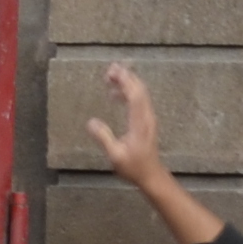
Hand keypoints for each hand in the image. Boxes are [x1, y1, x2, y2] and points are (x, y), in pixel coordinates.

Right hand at [87, 63, 166, 191]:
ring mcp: (148, 119)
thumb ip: (104, 138)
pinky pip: (139, 101)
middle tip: (110, 68)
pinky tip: (115, 96)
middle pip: (139, 90)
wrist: (151, 175)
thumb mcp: (115, 155)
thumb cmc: (134, 167)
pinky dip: (128, 93)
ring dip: (127, 83)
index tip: (113, 71)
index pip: (134, 96)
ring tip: (110, 77)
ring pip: (140, 94)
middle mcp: (146, 117)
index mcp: (139, 123)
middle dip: (126, 77)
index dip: (125, 81)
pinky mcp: (146, 122)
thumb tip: (91, 122)